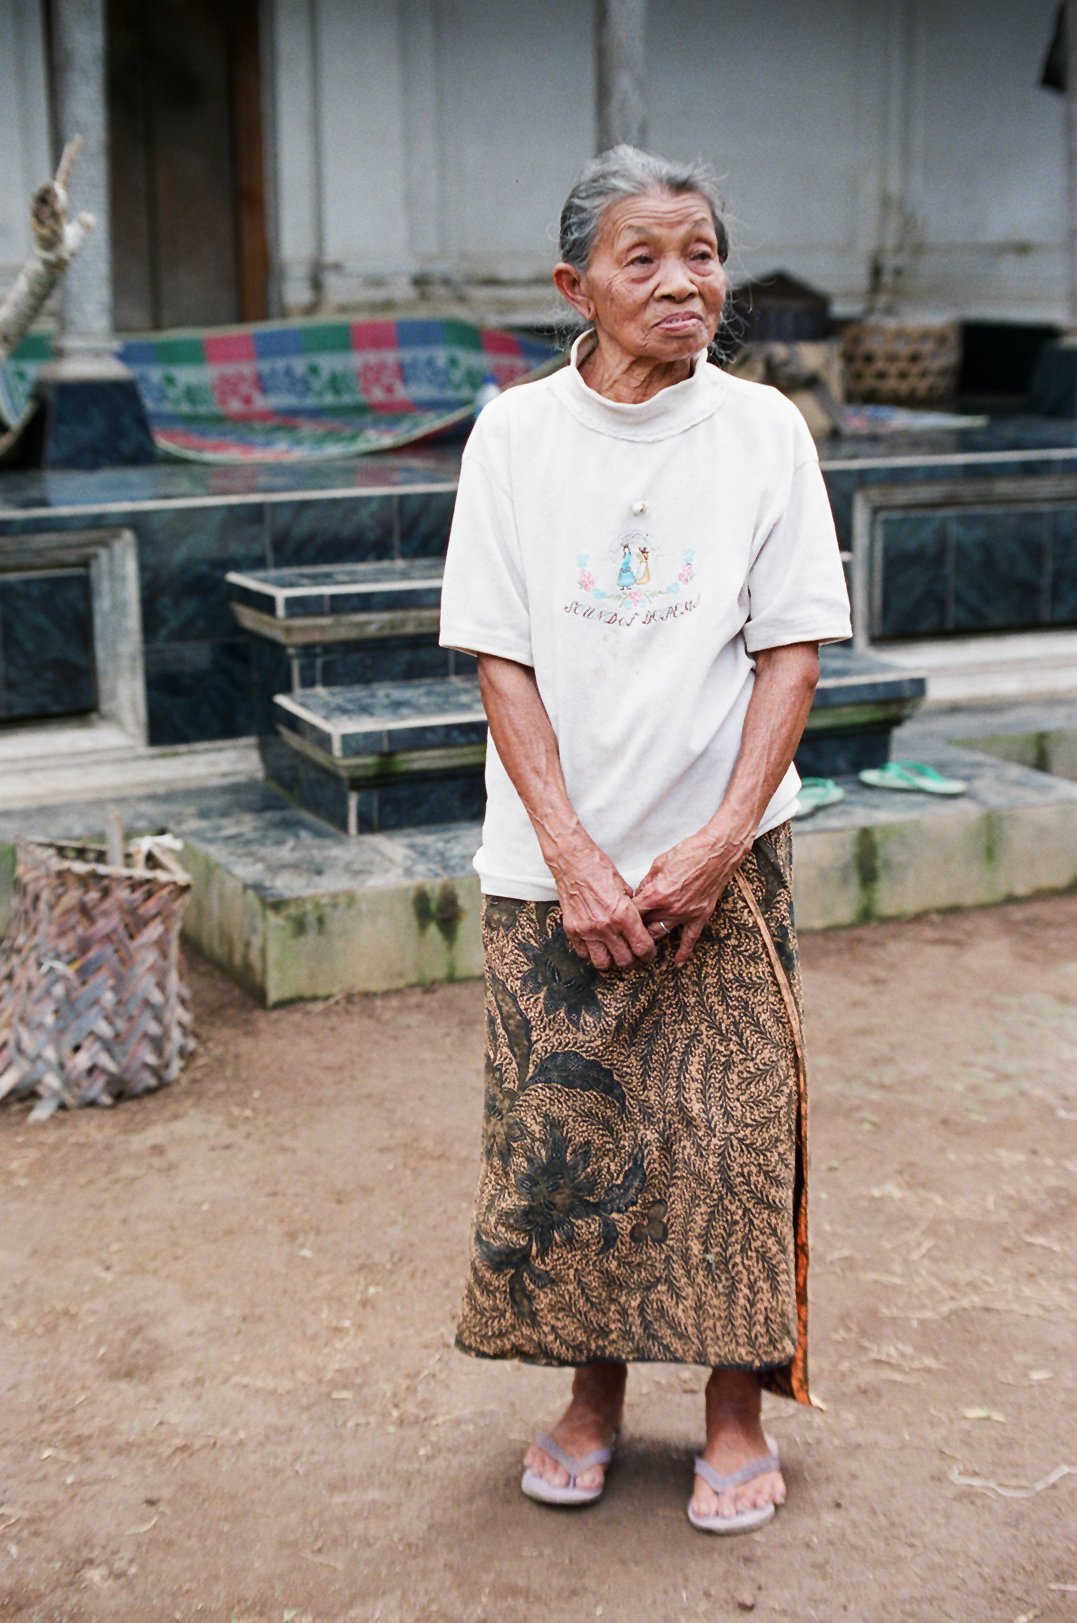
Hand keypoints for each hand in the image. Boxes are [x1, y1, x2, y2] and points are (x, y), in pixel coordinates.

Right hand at [551, 845, 657, 970]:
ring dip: (611, 960)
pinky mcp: (572, 930)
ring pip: (603, 963)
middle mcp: (605, 926)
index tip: (648, 953)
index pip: (642, 947)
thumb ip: (632, 911)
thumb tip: (639, 925)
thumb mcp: (625, 890)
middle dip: (632, 959)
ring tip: (613, 951)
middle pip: (624, 960)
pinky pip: (584, 954)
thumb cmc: (600, 870)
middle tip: (633, 954)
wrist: (574, 863)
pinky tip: (597, 944)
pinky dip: (592, 953)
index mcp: (623, 915)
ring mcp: (587, 931)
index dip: (648, 954)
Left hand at [632, 827, 750, 963]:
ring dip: (651, 938)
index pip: (633, 912)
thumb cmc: (688, 853)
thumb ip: (646, 883)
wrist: (716, 852)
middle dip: (634, 928)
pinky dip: (684, 952)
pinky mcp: (700, 916)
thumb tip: (639, 894)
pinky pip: (690, 939)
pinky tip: (677, 962)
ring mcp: (686, 914)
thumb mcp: (658, 864)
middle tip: (627, 930)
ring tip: (642, 943)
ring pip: (662, 933)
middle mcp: (670, 908)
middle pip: (645, 925)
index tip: (619, 916)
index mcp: (656, 894)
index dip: (624, 914)